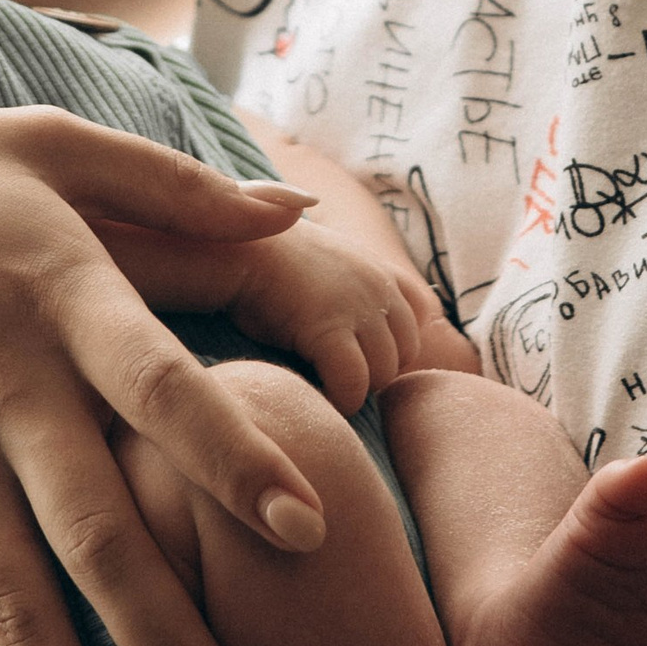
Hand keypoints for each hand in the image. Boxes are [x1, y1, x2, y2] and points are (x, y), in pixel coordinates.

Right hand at [217, 219, 479, 409]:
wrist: (231, 246)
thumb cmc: (265, 260)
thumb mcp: (321, 265)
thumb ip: (347, 289)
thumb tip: (355, 325)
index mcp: (378, 271)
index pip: (415, 321)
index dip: (389, 348)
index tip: (357, 361)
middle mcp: (378, 287)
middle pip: (404, 353)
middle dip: (375, 373)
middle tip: (336, 381)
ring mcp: (358, 307)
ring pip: (383, 373)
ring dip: (357, 389)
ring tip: (323, 390)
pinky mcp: (330, 329)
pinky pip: (353, 383)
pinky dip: (341, 400)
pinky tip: (316, 399)